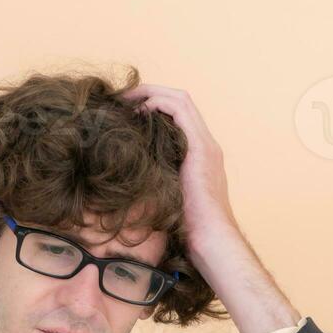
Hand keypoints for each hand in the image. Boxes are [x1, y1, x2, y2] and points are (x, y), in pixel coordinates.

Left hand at [119, 83, 239, 249]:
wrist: (210, 238)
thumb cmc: (187, 228)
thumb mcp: (166, 197)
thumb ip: (156, 181)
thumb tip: (128, 180)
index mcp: (199, 154)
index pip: (179, 115)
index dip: (154, 104)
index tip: (127, 110)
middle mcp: (206, 144)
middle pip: (180, 101)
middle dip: (150, 93)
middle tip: (123, 98)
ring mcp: (206, 145)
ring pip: (181, 100)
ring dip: (152, 93)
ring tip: (128, 99)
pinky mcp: (202, 150)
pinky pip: (181, 112)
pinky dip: (160, 104)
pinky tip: (141, 111)